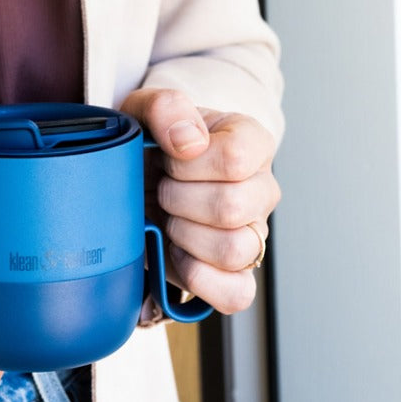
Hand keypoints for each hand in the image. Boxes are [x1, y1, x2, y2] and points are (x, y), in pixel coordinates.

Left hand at [120, 88, 279, 314]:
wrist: (139, 176)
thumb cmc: (151, 143)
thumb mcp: (146, 110)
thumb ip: (166, 107)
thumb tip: (189, 142)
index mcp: (251, 143)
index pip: (236, 158)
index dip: (188, 163)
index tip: (168, 156)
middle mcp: (262, 190)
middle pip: (232, 207)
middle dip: (177, 199)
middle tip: (161, 187)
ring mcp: (253, 235)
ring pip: (235, 250)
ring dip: (185, 235)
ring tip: (168, 218)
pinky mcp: (236, 275)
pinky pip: (236, 293)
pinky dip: (198, 277)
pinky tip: (175, 252)